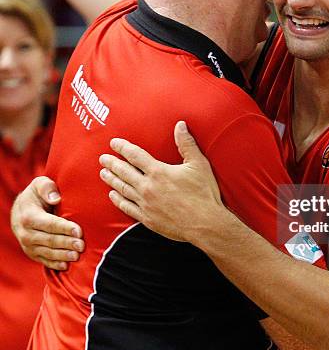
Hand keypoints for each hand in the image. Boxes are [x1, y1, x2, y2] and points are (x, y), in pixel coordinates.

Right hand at [11, 177, 84, 270]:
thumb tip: (56, 198)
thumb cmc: (36, 195)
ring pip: (47, 252)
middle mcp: (25, 233)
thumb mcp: (39, 184)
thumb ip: (47, 188)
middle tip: (82, 245)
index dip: (65, 228)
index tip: (79, 231)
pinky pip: (44, 260)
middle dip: (67, 243)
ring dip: (62, 255)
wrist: (21, 210)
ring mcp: (28, 245)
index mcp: (28, 216)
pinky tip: (66, 266)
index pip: (49, 224)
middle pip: (49, 240)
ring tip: (77, 256)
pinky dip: (55, 264)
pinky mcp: (32, 253)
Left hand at [99, 121, 224, 242]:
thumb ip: (186, 144)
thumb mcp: (198, 164)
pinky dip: (118, 200)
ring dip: (111, 180)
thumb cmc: (204, 193)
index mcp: (158, 172)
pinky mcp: (147, 218)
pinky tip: (112, 195)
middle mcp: (148, 187)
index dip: (123, 148)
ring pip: (122, 189)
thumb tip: (180, 125)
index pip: (135, 156)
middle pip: (124, 172)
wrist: (204, 224)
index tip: (114, 143)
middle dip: (112, 163)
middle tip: (102, 158)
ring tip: (103, 173)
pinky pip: (127, 207)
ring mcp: (145, 204)